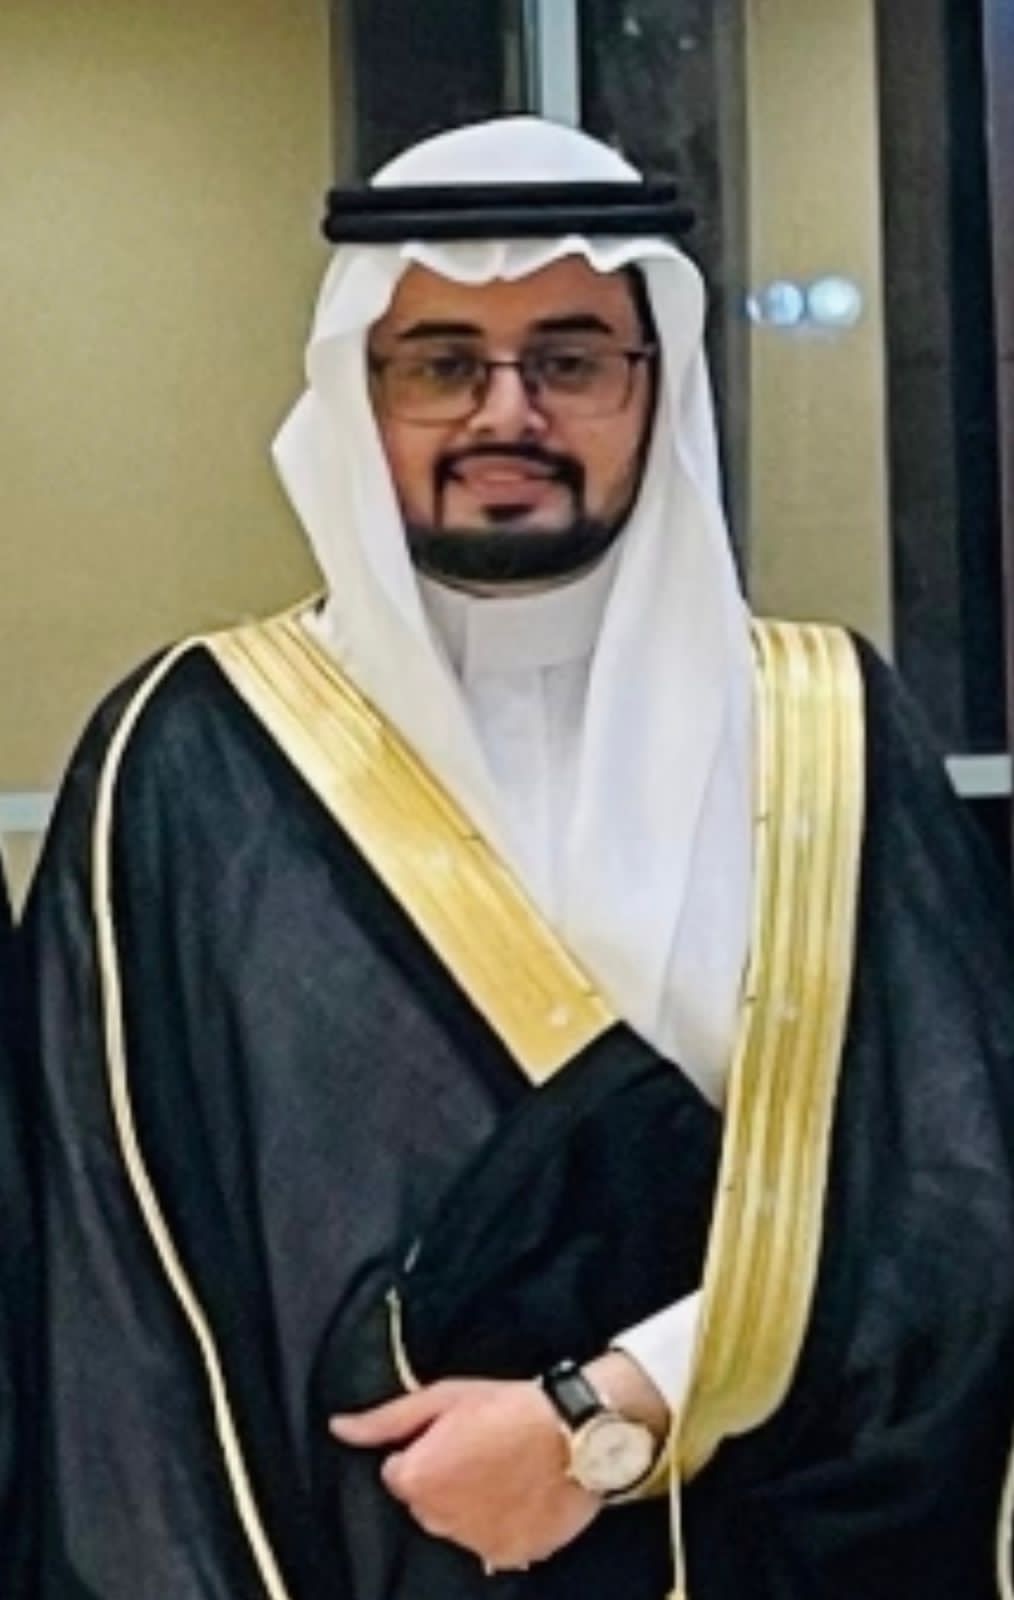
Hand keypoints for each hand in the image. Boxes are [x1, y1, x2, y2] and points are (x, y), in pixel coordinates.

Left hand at [330, 1377, 600, 1571]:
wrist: (576, 1432)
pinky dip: (500, 1524)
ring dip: (470, 1504)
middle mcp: (438, 1521)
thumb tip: (338, 1428)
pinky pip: (490, 1544)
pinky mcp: (510, 1556)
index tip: (455, 1434)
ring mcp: (475, 1544)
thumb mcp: (444, 1397)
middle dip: (443, 1480)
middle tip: (481, 1448)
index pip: (398, 1472)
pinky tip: (520, 1495)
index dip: (425, 1450)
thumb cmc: (508, 1406)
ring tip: (504, 1469)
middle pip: (425, 1503)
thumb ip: (385, 1420)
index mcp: (417, 1480)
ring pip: (456, 1525)